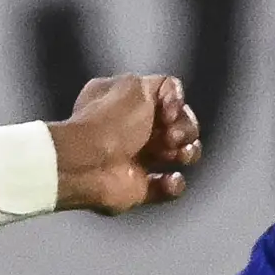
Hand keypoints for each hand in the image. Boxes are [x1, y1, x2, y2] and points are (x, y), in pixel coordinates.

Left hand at [53, 73, 201, 214]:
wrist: (86, 163)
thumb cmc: (108, 123)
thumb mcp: (136, 86)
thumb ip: (162, 86)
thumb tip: (174, 103)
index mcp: (129, 103)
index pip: (169, 100)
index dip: (177, 105)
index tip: (170, 112)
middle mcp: (133, 130)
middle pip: (180, 126)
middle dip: (186, 129)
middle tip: (171, 136)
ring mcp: (137, 160)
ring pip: (181, 154)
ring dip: (188, 153)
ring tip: (177, 155)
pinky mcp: (139, 188)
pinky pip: (169, 187)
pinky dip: (175, 184)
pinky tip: (169, 179)